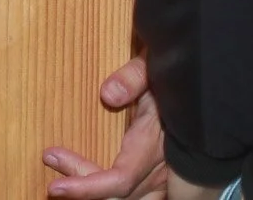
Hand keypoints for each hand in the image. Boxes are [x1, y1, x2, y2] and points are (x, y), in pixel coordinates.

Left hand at [44, 57, 169, 198]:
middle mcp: (163, 167)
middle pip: (120, 194)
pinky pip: (137, 192)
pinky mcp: (165, 175)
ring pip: (130, 198)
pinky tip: (88, 175)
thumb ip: (134, 77)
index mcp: (155, 142)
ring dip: (96, 190)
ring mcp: (166, 175)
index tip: (56, 187)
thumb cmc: (174, 75)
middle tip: (52, 159)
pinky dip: (110, 189)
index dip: (88, 188)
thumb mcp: (154, 67)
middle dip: (83, 185)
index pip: (121, 179)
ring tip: (66, 170)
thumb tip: (108, 95)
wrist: (201, 87)